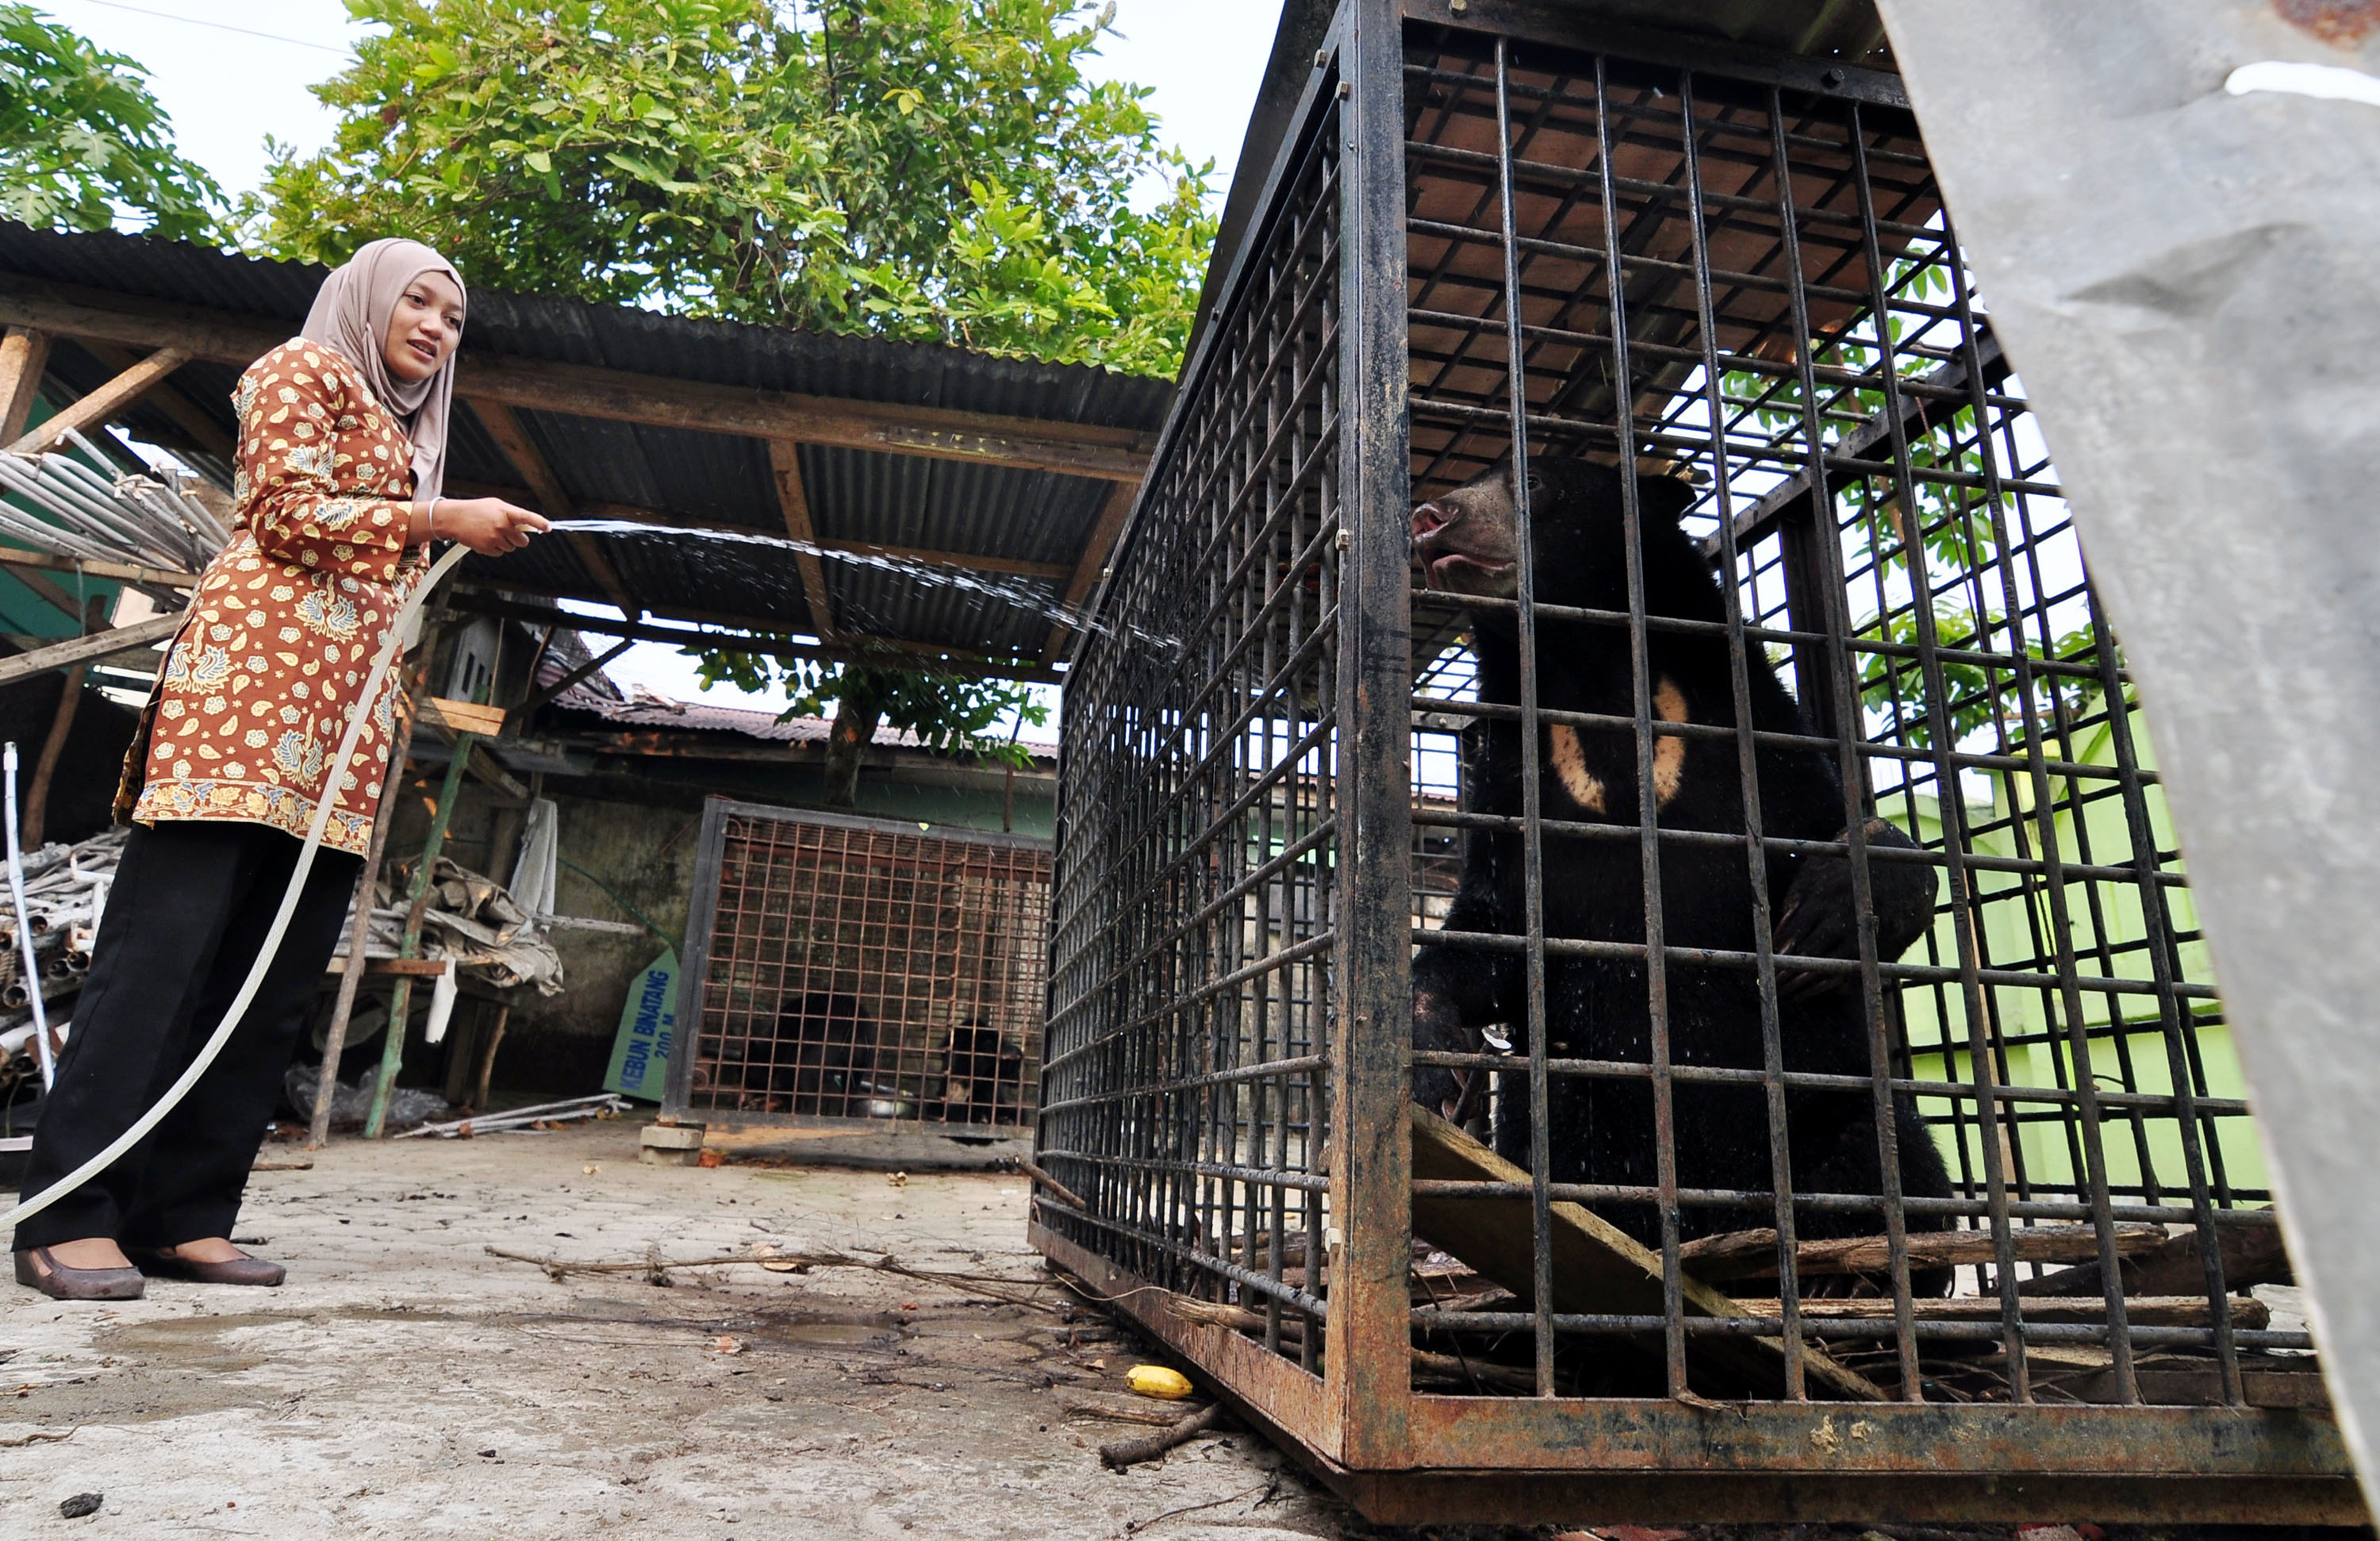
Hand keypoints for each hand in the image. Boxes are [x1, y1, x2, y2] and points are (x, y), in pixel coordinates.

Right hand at [430, 496, 549, 554]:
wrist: (454, 518)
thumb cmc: (477, 510)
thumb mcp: (496, 506)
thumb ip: (513, 514)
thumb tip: (529, 526)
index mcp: (505, 512)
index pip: (526, 517)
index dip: (538, 522)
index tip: (548, 527)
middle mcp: (501, 525)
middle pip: (523, 541)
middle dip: (518, 538)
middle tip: (508, 532)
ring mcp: (495, 538)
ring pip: (512, 548)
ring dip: (505, 542)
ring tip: (491, 532)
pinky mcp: (487, 548)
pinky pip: (500, 553)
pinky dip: (495, 548)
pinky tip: (486, 539)